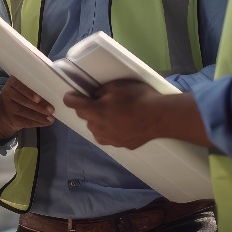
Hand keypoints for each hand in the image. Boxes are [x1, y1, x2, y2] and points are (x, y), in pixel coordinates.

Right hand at [0, 78, 54, 142]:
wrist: (3, 110)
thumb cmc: (20, 94)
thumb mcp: (22, 87)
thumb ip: (33, 87)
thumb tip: (53, 92)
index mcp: (12, 83)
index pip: (19, 86)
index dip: (28, 93)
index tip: (38, 99)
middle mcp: (7, 94)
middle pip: (23, 101)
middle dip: (38, 106)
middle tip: (51, 110)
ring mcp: (7, 107)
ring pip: (24, 112)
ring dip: (39, 116)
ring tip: (51, 118)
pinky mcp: (11, 119)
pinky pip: (25, 121)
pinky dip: (37, 122)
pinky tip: (46, 122)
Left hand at [63, 81, 212, 149]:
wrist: (160, 117)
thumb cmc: (138, 97)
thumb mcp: (116, 86)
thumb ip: (100, 91)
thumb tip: (93, 96)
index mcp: (95, 111)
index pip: (73, 104)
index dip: (71, 98)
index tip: (72, 95)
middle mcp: (99, 128)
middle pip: (85, 117)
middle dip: (88, 109)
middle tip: (100, 101)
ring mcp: (110, 139)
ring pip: (96, 130)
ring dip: (99, 122)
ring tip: (112, 114)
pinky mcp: (122, 145)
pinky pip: (110, 137)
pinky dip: (111, 130)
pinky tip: (122, 125)